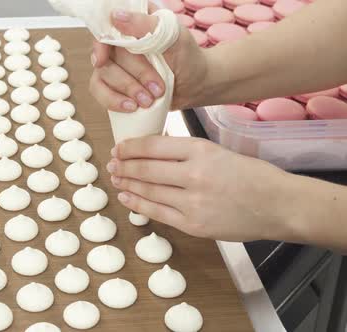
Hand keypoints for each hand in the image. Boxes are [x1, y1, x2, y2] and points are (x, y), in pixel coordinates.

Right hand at [89, 3, 207, 110]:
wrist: (195, 86)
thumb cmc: (188, 58)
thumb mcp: (174, 37)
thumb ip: (147, 25)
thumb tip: (116, 17)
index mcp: (134, 21)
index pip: (105, 26)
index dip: (100, 43)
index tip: (101, 59)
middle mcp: (119, 40)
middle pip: (107, 55)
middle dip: (132, 75)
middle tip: (156, 87)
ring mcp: (115, 63)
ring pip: (102, 75)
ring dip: (126, 89)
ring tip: (148, 100)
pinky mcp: (114, 84)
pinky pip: (99, 91)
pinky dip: (113, 101)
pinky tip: (131, 107)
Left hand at [106, 135, 297, 241]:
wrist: (277, 205)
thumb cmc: (251, 176)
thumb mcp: (218, 152)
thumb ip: (186, 152)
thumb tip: (151, 151)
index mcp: (201, 150)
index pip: (154, 146)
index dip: (131, 147)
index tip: (119, 148)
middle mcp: (194, 175)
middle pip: (146, 169)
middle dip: (124, 166)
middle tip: (112, 163)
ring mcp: (192, 202)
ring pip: (148, 191)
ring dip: (127, 184)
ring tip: (115, 178)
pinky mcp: (193, 225)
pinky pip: (157, 213)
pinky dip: (138, 205)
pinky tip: (127, 197)